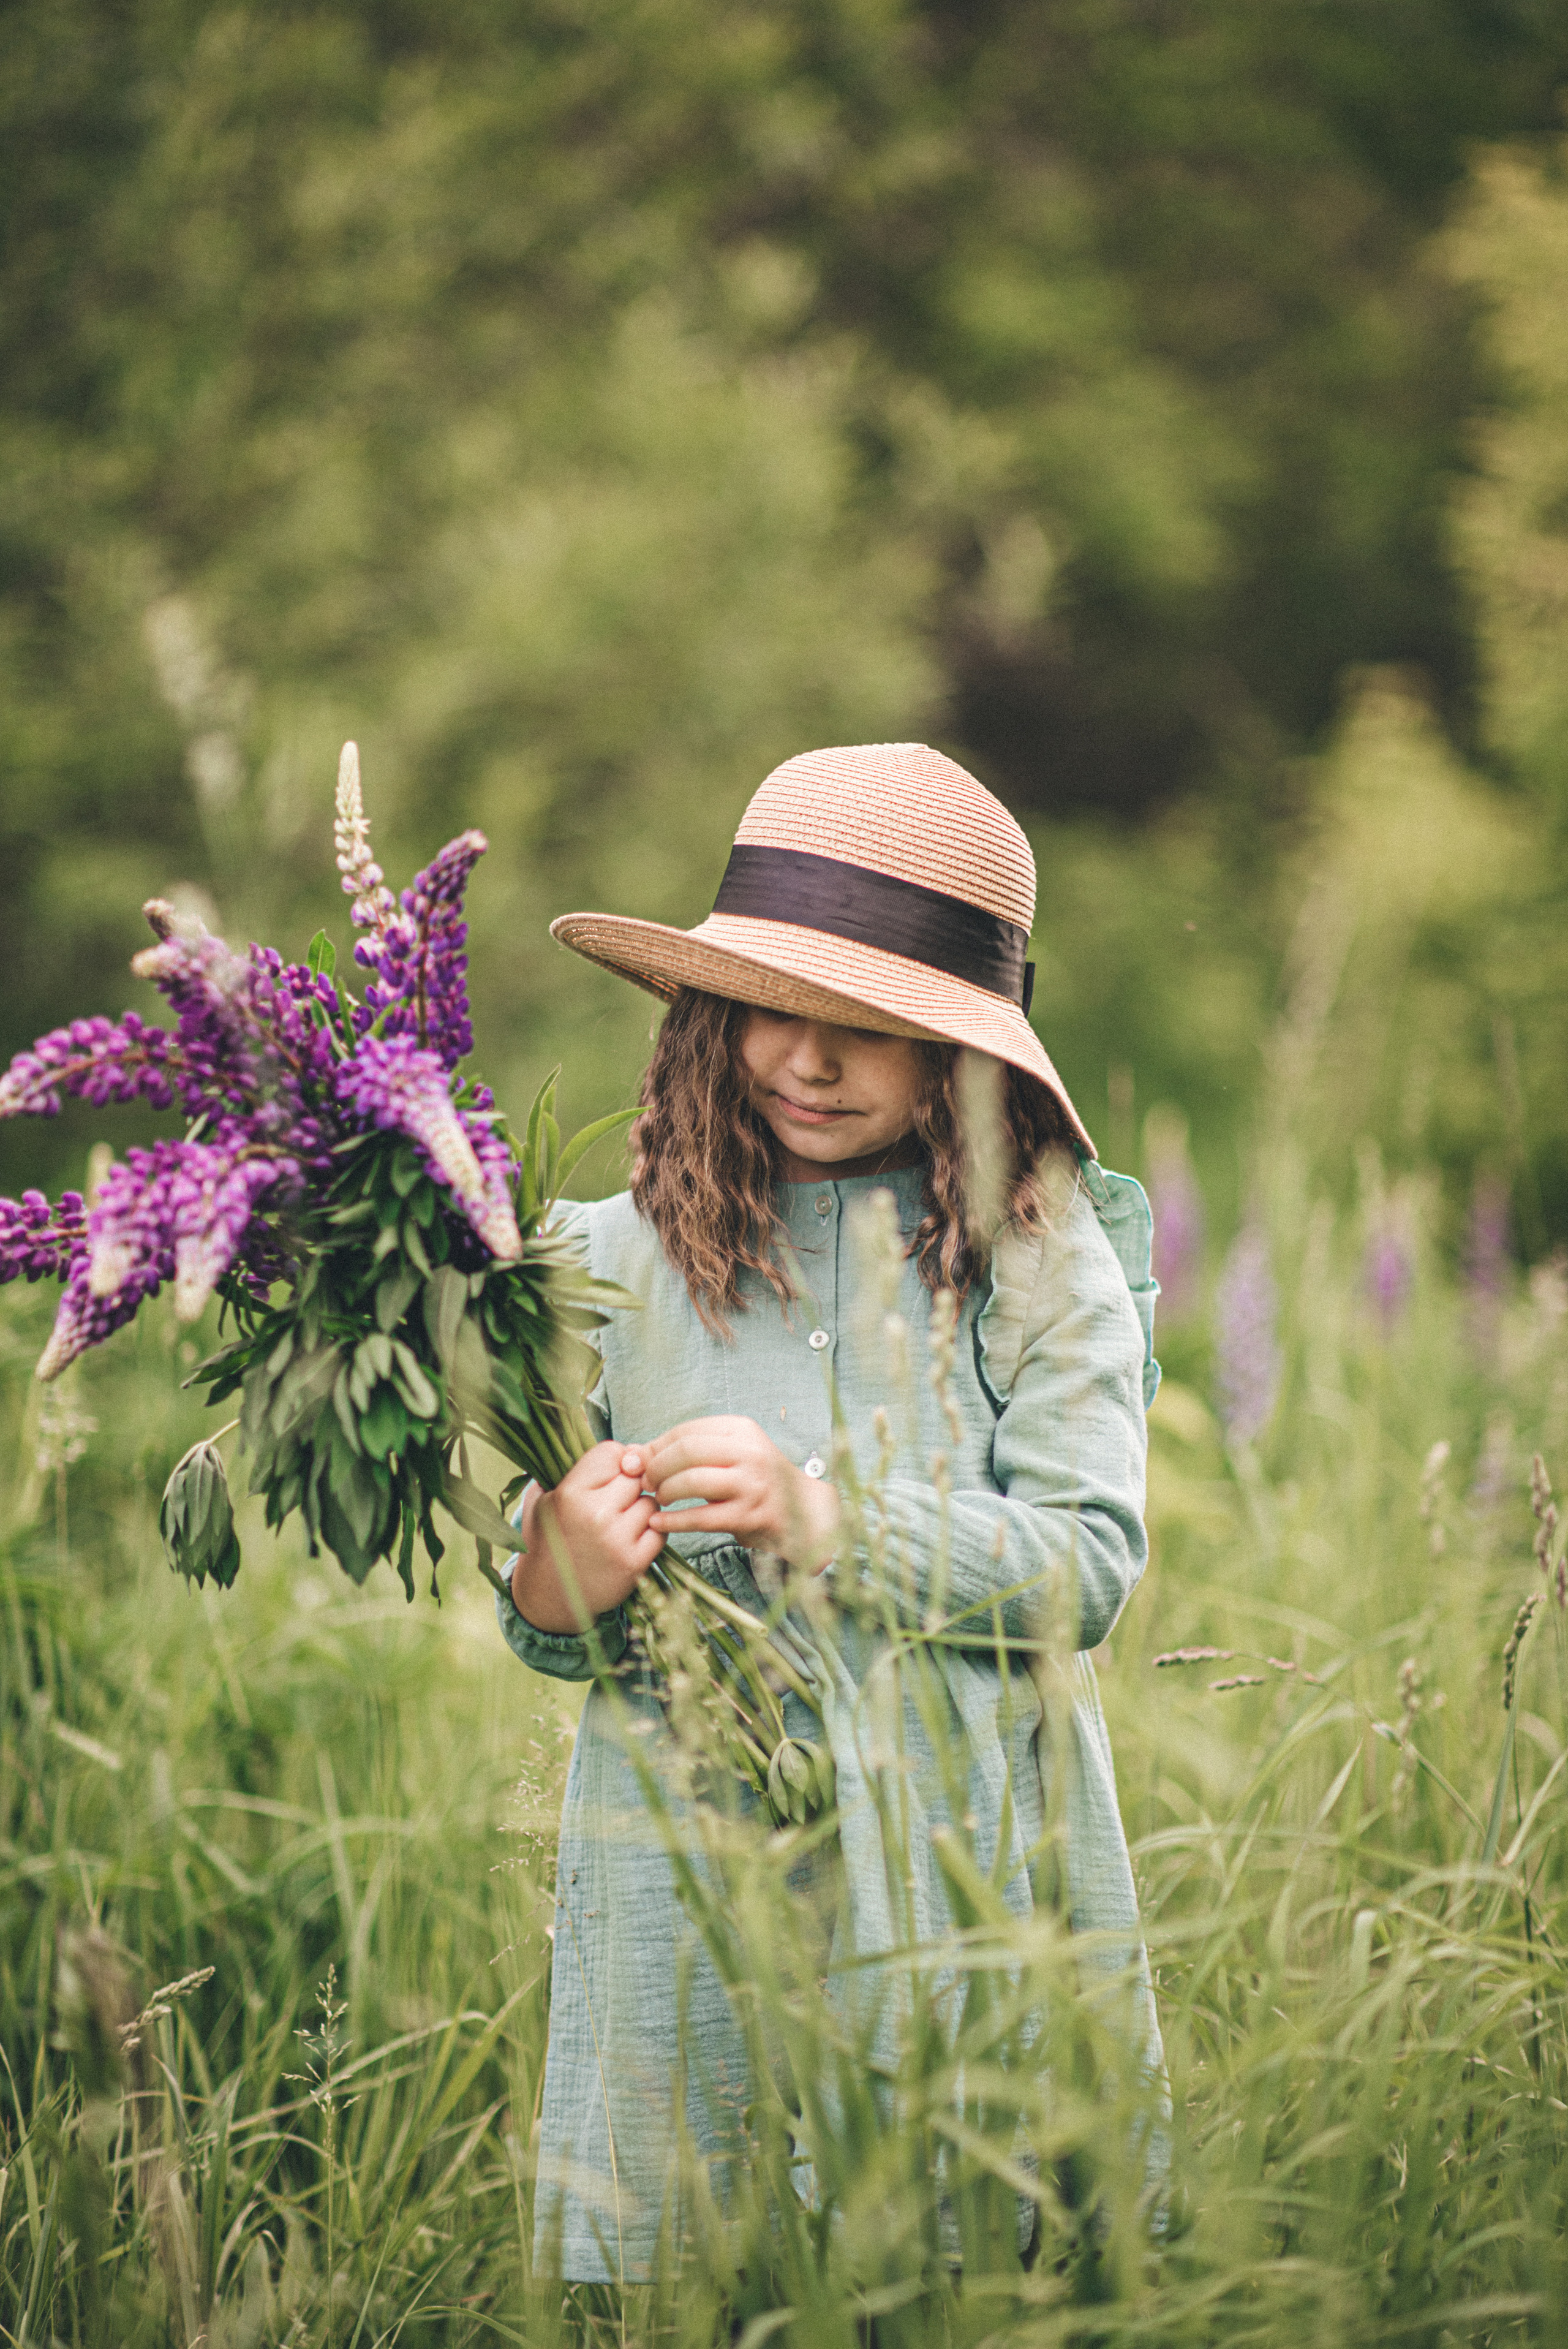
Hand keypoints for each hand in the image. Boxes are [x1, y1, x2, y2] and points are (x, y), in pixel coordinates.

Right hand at [508, 1442, 661, 1633]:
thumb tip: (633, 1452)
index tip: (604, 1478)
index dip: (613, 1462)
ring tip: (618, 1523)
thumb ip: (580, 1468)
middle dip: (627, 1487)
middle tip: (610, 1505)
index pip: (612, 1452)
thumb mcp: (545, 1496)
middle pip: (635, 1477)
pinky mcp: (634, 1563)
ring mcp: (617, 1540)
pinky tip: (630, 1539)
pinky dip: (650, 1532)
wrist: (549, 1596)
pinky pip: (660, 1530)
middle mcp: (595, 1515)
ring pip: (651, 1502)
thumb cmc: (549, 1539)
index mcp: (570, 1493)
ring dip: (640, 1510)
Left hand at [637, 1416, 839, 1572]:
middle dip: (657, 1467)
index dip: (656, 1446)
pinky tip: (659, 1523)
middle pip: (687, 1451)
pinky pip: (700, 1518)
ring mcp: (752, 1484)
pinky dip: (673, 1521)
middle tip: (645, 1482)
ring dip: (665, 1492)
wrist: (803, 1513)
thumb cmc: (755, 1481)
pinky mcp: (750, 1516)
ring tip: (657, 1500)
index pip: (687, 1431)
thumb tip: (632, 1454)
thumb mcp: (728, 1456)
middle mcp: (750, 1452)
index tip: (641, 1462)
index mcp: (742, 1429)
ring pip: (692, 1481)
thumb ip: (687, 1452)